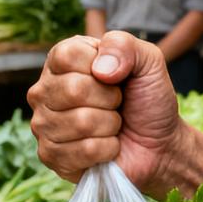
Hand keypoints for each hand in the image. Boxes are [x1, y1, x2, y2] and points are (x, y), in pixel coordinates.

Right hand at [28, 32, 186, 189]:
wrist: (158, 144)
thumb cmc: (147, 99)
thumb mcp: (147, 61)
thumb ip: (124, 45)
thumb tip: (100, 69)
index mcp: (61, 60)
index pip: (67, 56)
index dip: (102, 67)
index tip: (115, 76)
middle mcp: (45, 90)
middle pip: (73, 89)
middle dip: (110, 100)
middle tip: (116, 104)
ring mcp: (43, 124)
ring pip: (81, 122)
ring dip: (110, 125)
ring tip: (112, 125)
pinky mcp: (50, 156)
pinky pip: (84, 150)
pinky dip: (108, 149)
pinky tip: (106, 147)